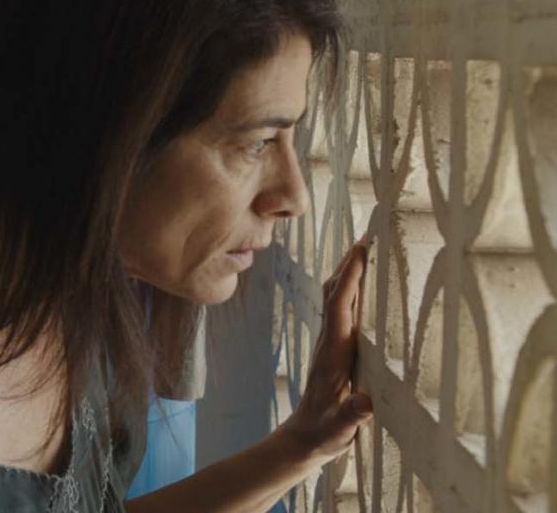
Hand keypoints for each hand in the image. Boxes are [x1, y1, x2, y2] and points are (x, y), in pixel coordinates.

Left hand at [279, 239, 372, 464]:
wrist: (303, 439)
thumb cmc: (324, 434)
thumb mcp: (339, 430)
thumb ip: (351, 416)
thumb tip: (364, 402)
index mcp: (332, 354)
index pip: (339, 308)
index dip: (350, 279)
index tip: (361, 250)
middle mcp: (329, 342)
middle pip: (335, 293)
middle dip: (349, 264)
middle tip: (368, 234)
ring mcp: (331, 344)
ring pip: (337, 299)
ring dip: (349, 273)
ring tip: (366, 248)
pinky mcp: (336, 350)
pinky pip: (343, 311)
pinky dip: (352, 291)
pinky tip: (365, 285)